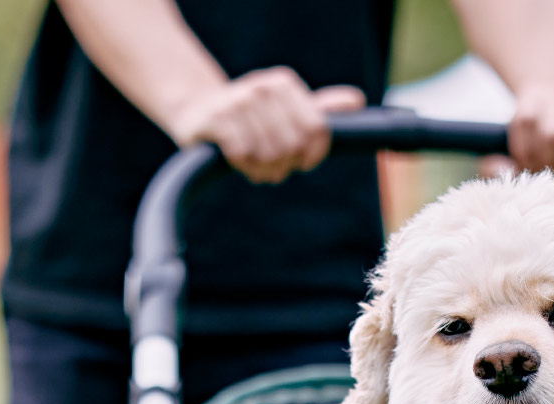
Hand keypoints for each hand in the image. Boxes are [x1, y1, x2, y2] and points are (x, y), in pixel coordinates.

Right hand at [169, 67, 365, 183]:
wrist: (196, 111)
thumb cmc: (249, 118)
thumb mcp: (285, 110)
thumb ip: (320, 110)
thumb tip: (357, 100)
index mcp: (285, 84)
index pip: (317, 130)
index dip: (312, 156)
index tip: (300, 161)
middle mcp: (263, 86)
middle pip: (293, 147)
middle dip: (283, 166)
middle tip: (270, 164)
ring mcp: (238, 101)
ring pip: (269, 155)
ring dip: (261, 169)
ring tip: (252, 162)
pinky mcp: (217, 119)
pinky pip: (243, 155)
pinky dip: (242, 166)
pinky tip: (234, 159)